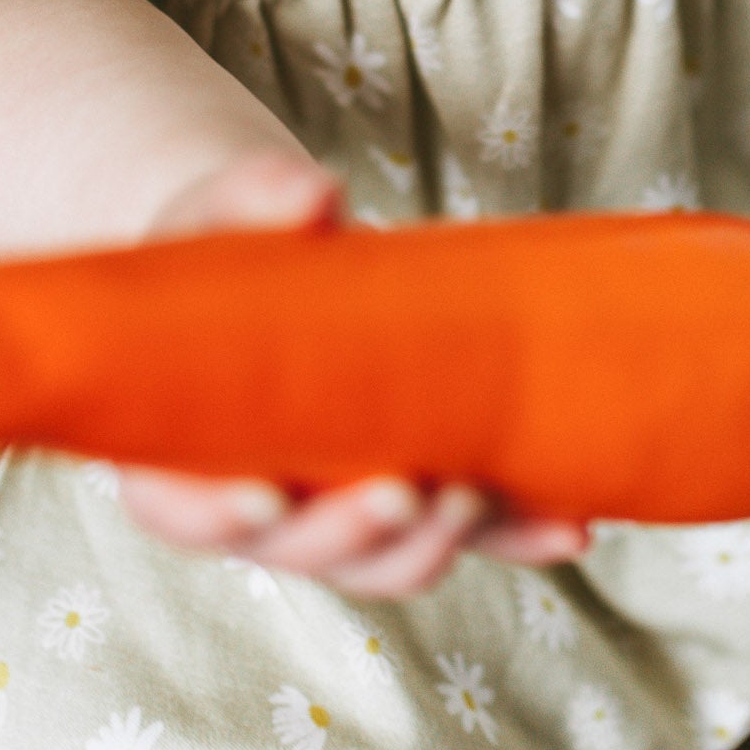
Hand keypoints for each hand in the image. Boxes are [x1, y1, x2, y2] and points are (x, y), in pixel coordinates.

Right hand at [115, 150, 590, 595]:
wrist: (273, 258)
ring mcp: (342, 507)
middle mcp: (262, 501)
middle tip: (404, 493)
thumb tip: (313, 192)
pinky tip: (570, 528)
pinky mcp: (414, 489)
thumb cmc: (222, 244)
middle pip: (300, 549)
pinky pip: (466, 529)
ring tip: (478, 496)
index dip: (220, 517)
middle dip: (354, 535)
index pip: (186, 510)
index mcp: (178, 451)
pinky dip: (518, 532)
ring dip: (434, 541)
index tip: (266, 499)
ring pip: (384, 557)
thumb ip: (252, 199)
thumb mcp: (219, 214)